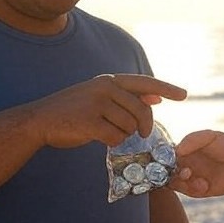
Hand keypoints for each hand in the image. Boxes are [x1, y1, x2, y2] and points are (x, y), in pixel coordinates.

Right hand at [26, 73, 185, 148]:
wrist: (40, 120)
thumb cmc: (73, 111)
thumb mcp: (101, 98)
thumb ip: (127, 98)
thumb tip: (155, 100)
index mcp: (110, 81)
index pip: (144, 82)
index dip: (166, 88)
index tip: (183, 95)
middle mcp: (105, 88)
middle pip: (141, 111)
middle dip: (144, 125)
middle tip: (142, 134)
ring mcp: (97, 104)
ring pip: (129, 126)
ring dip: (123, 135)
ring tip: (106, 131)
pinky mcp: (90, 121)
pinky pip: (115, 137)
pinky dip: (112, 142)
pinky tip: (99, 138)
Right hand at [171, 129, 223, 197]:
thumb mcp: (210, 137)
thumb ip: (192, 139)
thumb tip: (176, 150)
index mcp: (186, 150)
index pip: (166, 154)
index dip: (163, 157)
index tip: (167, 158)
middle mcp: (186, 164)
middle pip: (165, 170)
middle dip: (169, 171)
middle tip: (183, 169)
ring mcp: (191, 178)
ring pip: (173, 182)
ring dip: (180, 180)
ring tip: (190, 175)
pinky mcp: (198, 190)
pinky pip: (187, 191)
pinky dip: (192, 188)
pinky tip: (204, 184)